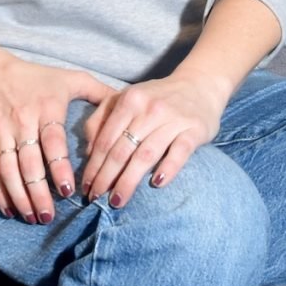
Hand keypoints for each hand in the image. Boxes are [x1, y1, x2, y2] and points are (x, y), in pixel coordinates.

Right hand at [0, 53, 116, 222]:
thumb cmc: (37, 79)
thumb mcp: (70, 78)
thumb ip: (99, 92)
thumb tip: (126, 101)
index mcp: (47, 108)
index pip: (52, 142)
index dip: (59, 168)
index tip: (67, 191)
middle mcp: (22, 121)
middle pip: (29, 163)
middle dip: (38, 193)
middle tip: (49, 217)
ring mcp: (2, 132)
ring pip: (8, 170)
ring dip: (20, 197)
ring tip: (32, 217)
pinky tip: (9, 209)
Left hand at [79, 71, 229, 206]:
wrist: (200, 84)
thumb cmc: (157, 97)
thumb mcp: (126, 98)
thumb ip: (101, 118)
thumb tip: (88, 151)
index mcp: (129, 100)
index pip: (106, 140)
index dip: (93, 166)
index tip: (86, 187)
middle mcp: (149, 109)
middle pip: (122, 150)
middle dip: (106, 177)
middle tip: (96, 198)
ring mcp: (173, 119)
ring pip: (146, 154)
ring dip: (129, 180)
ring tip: (118, 200)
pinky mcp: (195, 129)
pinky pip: (180, 152)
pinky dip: (168, 168)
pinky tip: (157, 184)